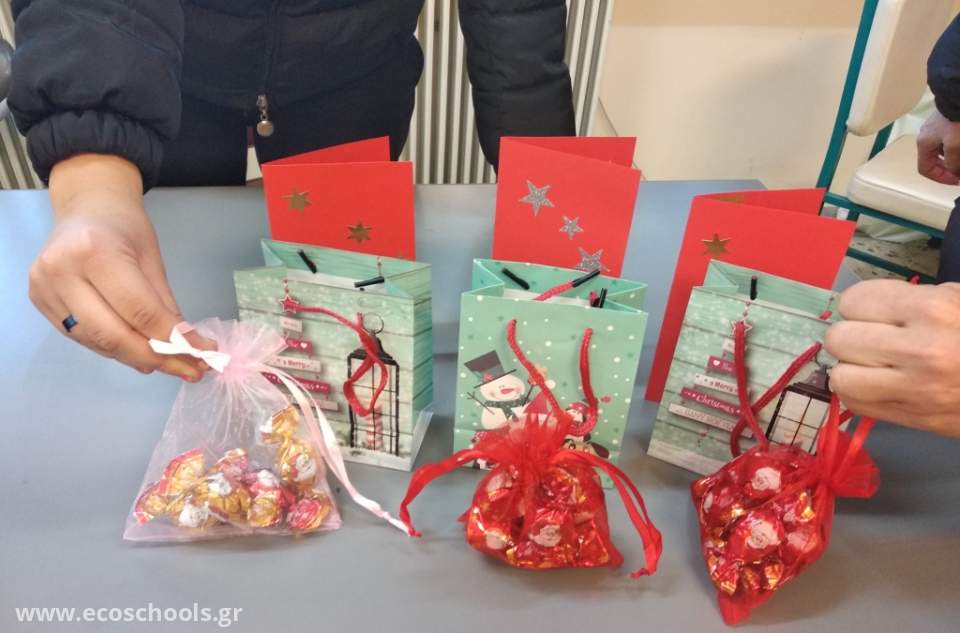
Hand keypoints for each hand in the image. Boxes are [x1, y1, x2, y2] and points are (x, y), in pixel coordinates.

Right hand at [28, 154, 205, 378]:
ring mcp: (45, 288)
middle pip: (113, 334)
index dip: (174, 340)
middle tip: (189, 370)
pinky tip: (139, 351)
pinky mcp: (39, 301)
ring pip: (96, 342)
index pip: (140, 311)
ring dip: (135, 357)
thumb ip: (165, 305)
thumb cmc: (124, 227)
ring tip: (169, 365)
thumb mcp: (154, 259)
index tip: (202, 355)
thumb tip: (187, 346)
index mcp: (95, 252)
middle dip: (155, 358)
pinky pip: (82, 337)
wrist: (86, 206)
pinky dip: (113, 348)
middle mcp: (63, 272)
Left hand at [824, 279, 959, 436]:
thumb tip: (860, 307)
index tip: (873, 312)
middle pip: (839, 339)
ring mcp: (914, 389)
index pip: (854, 301)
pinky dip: (860, 393)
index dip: (860, 305)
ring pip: (840, 376)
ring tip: (874, 364)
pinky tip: (879, 385)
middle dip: (852, 336)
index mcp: (933, 309)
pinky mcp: (912, 418)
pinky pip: (855, 404)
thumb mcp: (956, 300)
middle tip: (873, 339)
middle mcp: (918, 350)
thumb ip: (908, 301)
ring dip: (851, 368)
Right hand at [917, 109, 959, 184]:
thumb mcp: (954, 146)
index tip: (957, 180)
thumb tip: (955, 172)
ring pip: (945, 149)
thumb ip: (953, 163)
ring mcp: (937, 127)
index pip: (925, 169)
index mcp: (924, 144)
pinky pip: (951, 139)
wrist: (959, 95)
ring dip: (955, 157)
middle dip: (949, 168)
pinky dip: (957, 146)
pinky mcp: (948, 120)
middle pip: (935, 160)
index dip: (940, 178)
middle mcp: (927, 136)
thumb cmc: (955, 121)